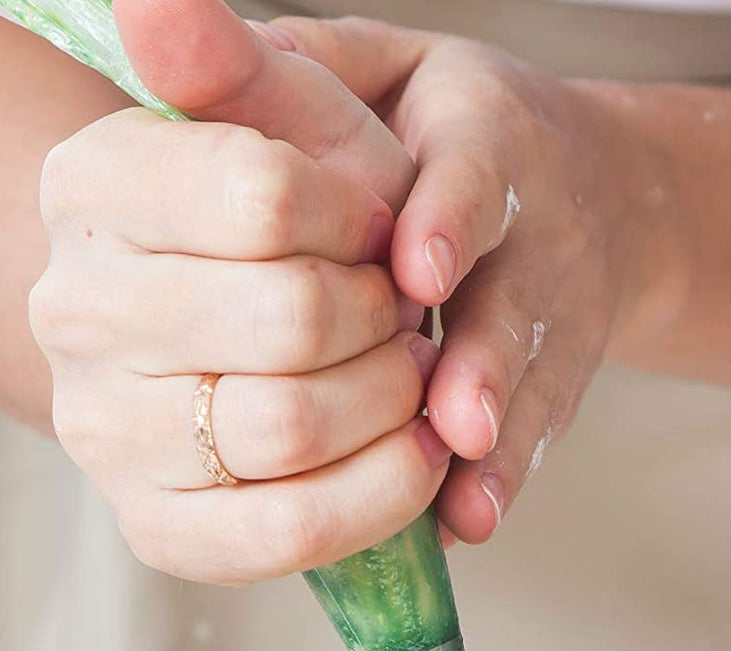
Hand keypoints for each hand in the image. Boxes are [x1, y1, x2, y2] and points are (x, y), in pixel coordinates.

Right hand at [29, 1, 450, 583]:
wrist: (250, 338)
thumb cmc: (290, 225)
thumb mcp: (280, 120)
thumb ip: (228, 62)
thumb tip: (153, 5)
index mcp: (91, 187)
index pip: (264, 196)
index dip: (361, 218)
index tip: (376, 226)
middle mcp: (75, 312)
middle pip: (291, 319)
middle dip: (384, 316)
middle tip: (401, 312)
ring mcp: (107, 434)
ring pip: (291, 427)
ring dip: (393, 402)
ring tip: (407, 375)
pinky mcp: (160, 531)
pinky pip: (291, 531)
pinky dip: (384, 495)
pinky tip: (415, 455)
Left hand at [265, 18, 666, 543]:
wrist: (578, 192)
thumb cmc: (428, 134)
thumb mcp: (367, 71)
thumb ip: (270, 69)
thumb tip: (152, 20)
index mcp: (486, 138)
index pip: (474, 178)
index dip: (446, 223)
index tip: (416, 270)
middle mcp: (533, 233)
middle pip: (507, 302)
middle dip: (477, 361)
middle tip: (447, 412)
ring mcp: (550, 317)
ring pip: (523, 377)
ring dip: (494, 430)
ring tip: (464, 483)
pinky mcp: (553, 383)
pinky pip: (532, 436)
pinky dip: (500, 480)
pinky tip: (466, 521)